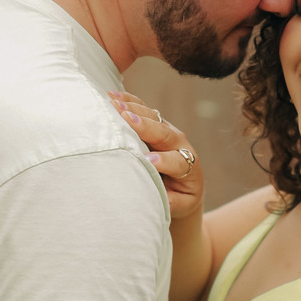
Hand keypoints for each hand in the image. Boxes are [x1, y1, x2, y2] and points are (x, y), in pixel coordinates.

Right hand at [109, 92, 203, 221]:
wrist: (184, 184)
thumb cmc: (179, 196)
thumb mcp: (181, 204)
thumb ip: (172, 201)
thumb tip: (160, 199)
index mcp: (187, 166)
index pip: (177, 162)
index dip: (164, 161)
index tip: (149, 161)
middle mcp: (178, 143)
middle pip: (163, 132)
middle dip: (145, 125)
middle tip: (127, 118)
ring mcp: (166, 130)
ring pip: (152, 117)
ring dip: (133, 109)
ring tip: (114, 104)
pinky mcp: (154, 122)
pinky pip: (143, 109)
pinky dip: (128, 101)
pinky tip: (112, 96)